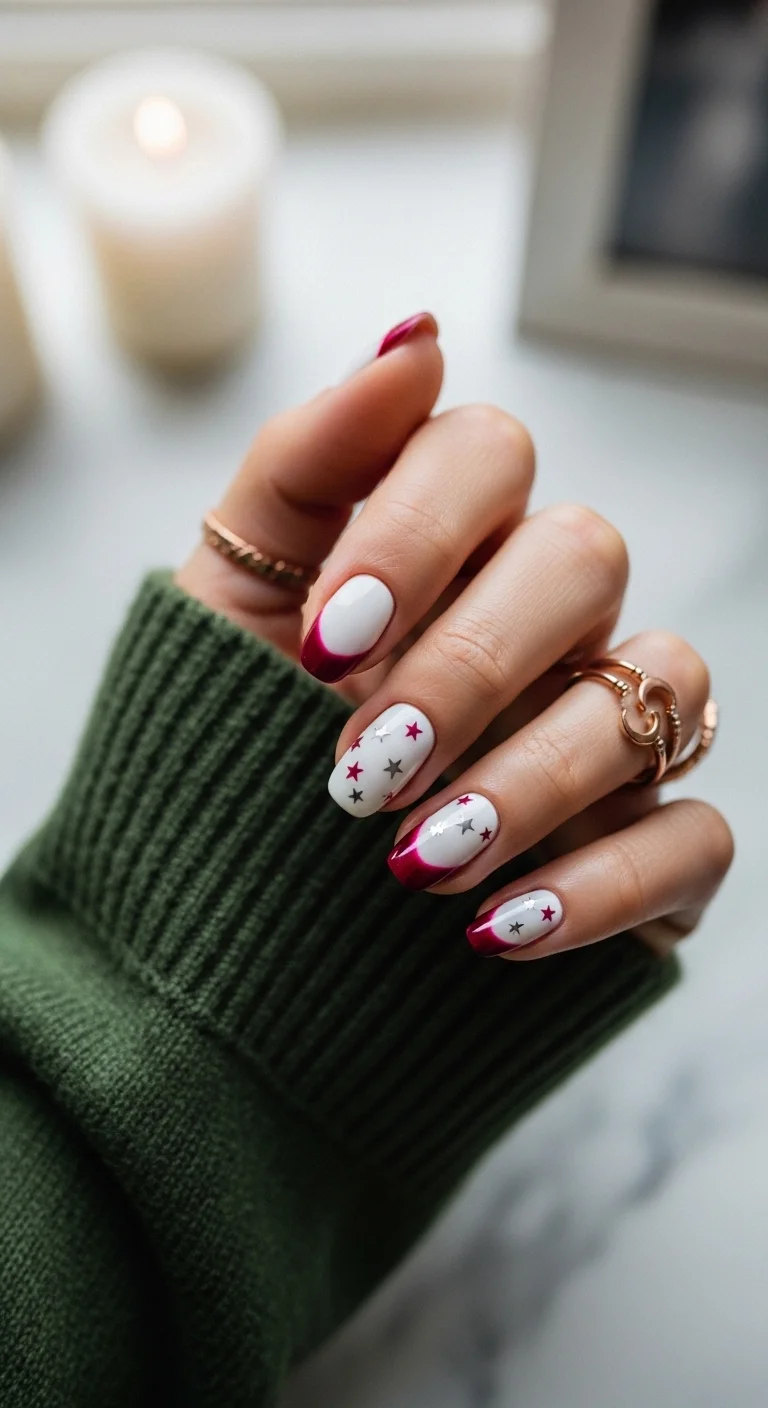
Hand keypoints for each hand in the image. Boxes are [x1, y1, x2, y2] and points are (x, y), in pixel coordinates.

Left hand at [177, 313, 732, 959]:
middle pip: (583, 554)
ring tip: (416, 866)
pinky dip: (602, 884)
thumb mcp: (227, 610)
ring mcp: (608, 728)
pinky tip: (498, 933)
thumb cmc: (232, 755)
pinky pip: (696, 834)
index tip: (322, 643)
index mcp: (444, 546)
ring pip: (661, 684)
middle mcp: (542, 620)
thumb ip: (304, 467)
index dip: (415, 530)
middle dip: (468, 663)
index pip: (486, 452)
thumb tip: (416, 334)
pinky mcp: (649, 850)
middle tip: (361, 770)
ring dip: (535, 777)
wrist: (227, 940)